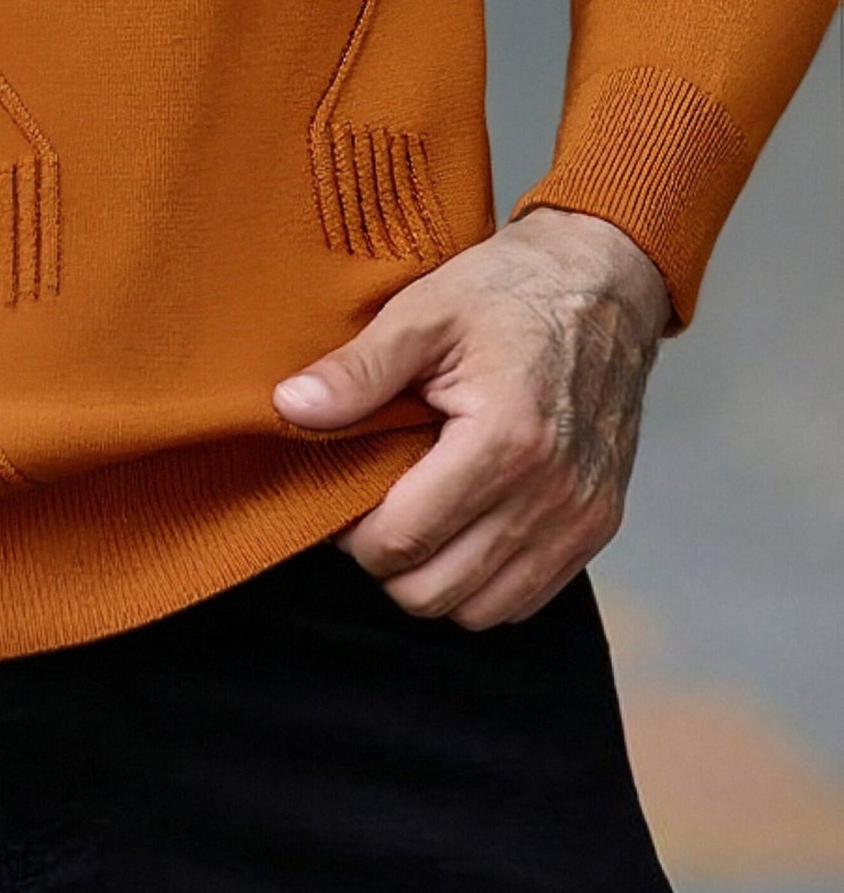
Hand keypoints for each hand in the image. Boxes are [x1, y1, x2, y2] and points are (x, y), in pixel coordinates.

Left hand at [272, 205, 670, 629]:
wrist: (603, 282)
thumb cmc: (508, 291)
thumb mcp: (423, 311)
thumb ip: (358, 370)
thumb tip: (290, 408)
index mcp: (505, 439)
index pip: (404, 539)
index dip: (352, 534)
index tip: (337, 498)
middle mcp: (551, 493)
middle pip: (436, 591)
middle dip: (385, 562)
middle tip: (368, 510)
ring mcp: (581, 517)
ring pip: (480, 610)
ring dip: (433, 579)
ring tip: (412, 519)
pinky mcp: (598, 526)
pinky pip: (526, 600)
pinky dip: (482, 584)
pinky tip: (459, 529)